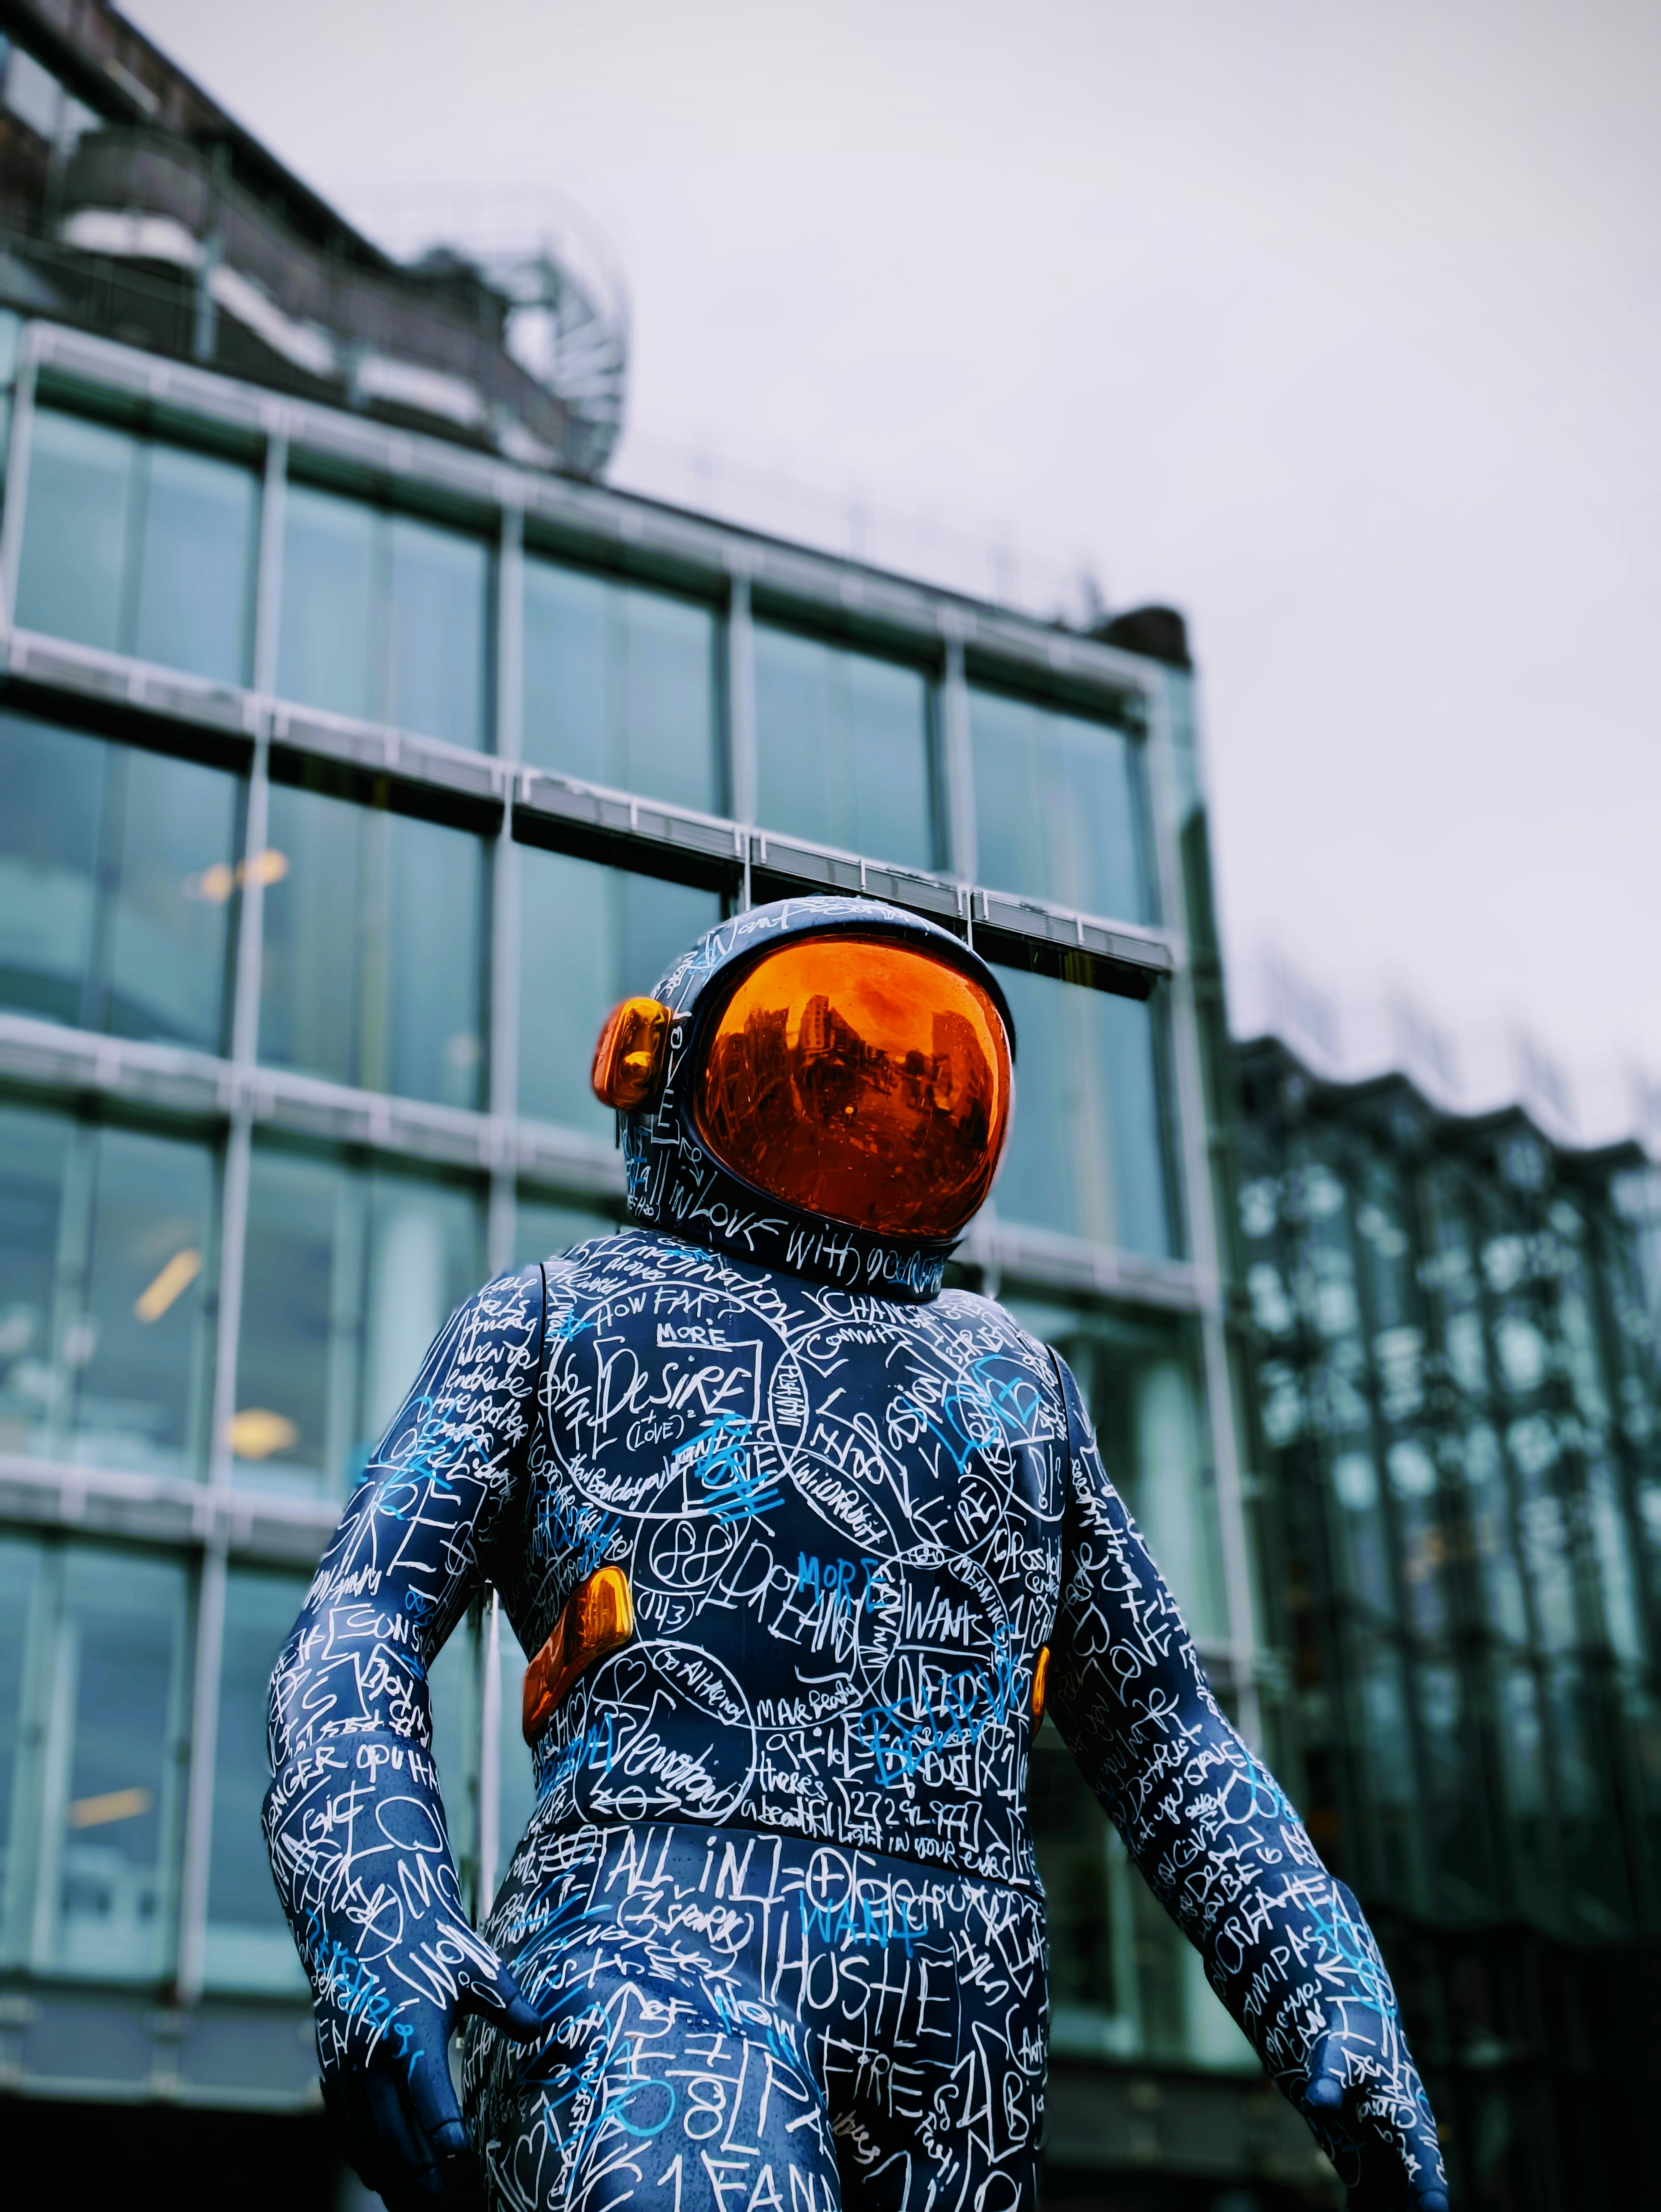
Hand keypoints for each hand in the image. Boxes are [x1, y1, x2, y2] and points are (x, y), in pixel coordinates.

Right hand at [323, 1967, 547, 2208]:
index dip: (443, 2127)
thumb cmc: (427, 1944)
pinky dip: (360, 2153)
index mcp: (411, 2028)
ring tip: (411, 2199)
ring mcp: (345, 2063)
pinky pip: (343, 2124)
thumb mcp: (473, 1965)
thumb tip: (541, 2029)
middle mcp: (371, 2052)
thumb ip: (507, 2002)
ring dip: (386, 2171)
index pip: (427, 2091)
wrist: (363, 1919)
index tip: (460, 2153)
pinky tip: (379, 2174)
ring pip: (363, 2135)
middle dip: (415, 2167)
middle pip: (392, 2127)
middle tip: (437, 2197)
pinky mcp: (331, 2067)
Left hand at [1301, 2025, 1447, 2211]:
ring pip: (1390, 2201)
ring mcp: (1380, 2158)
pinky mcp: (1356, 2161)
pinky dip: (1361, 2210)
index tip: (1434, 2211)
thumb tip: (1318, 2103)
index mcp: (1409, 2119)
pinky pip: (1364, 2199)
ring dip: (1386, 2211)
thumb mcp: (1339, 2055)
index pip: (1425, 2159)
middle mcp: (1400, 2146)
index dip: (1430, 2188)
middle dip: (1410, 2210)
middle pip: (1412, 2193)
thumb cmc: (1351, 2042)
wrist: (1342, 2039)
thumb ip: (1330, 2079)